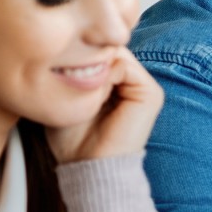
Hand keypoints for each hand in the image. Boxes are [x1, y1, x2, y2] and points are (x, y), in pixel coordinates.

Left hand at [46, 48, 163, 162]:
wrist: (89, 168)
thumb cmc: (73, 140)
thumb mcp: (65, 97)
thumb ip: (72, 70)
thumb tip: (72, 44)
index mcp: (117, 83)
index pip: (99, 50)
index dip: (78, 53)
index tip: (60, 72)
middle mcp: (134, 82)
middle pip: (107, 48)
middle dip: (86, 56)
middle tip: (69, 78)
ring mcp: (145, 87)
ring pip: (114, 53)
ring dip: (93, 66)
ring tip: (82, 90)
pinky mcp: (151, 93)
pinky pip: (124, 65)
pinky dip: (104, 74)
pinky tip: (94, 94)